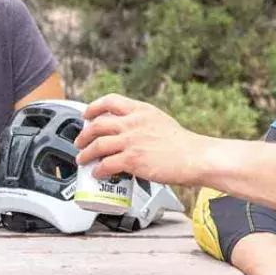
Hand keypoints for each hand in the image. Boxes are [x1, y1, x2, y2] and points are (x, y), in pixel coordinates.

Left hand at [75, 94, 215, 186]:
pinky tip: (97, 173)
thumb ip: (142, 123)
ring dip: (85, 153)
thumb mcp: (160, 121)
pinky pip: (106, 164)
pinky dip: (98, 169)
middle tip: (80, 142)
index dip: (94, 107)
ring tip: (82, 160)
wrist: (195, 157)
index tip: (87, 115)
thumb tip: (128, 132)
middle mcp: (134, 123)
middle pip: (98, 124)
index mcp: (141, 110)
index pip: (110, 100)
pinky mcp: (133, 160)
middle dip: (84, 134)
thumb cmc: (183, 144)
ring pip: (97, 145)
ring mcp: (132, 141)